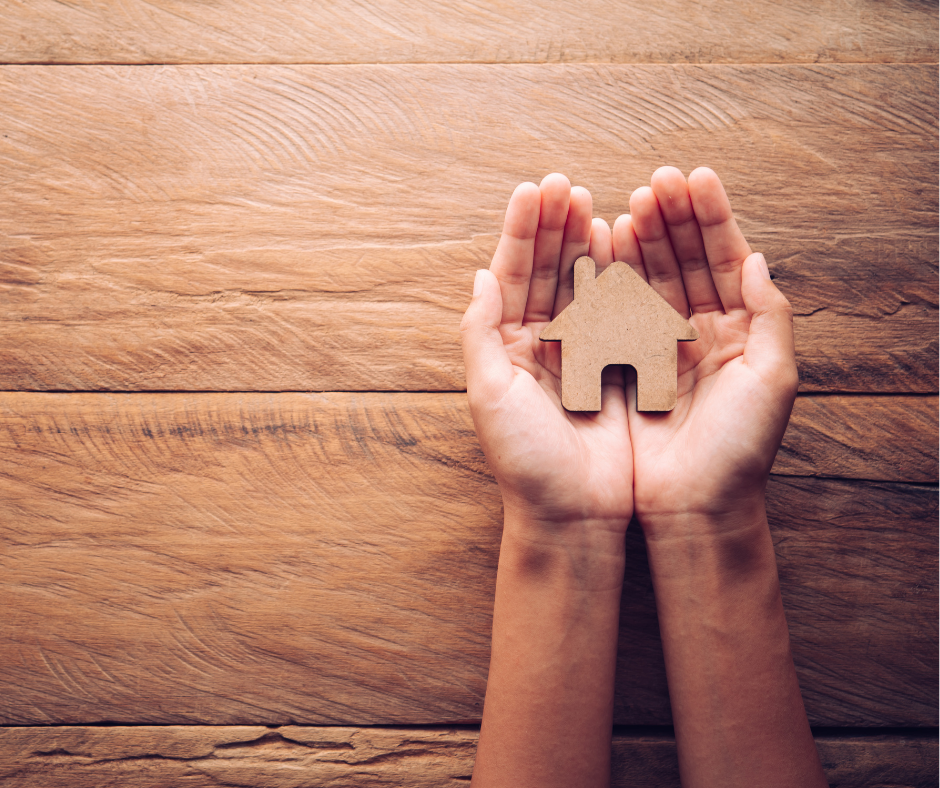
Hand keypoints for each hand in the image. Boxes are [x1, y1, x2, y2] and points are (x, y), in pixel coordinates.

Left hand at [460, 173, 632, 542]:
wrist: (574, 515)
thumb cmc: (524, 461)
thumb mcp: (488, 395)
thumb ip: (480, 332)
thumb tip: (479, 276)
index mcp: (504, 348)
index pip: (510, 276)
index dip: (522, 232)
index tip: (536, 188)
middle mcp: (539, 347)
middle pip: (544, 272)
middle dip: (554, 227)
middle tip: (566, 183)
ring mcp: (579, 355)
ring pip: (580, 286)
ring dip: (584, 243)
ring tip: (592, 201)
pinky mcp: (615, 370)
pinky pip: (616, 314)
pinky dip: (618, 279)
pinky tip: (622, 247)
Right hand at [607, 167, 797, 535]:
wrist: (691, 506)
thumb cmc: (739, 449)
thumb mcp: (773, 378)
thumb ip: (771, 314)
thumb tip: (758, 258)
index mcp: (739, 331)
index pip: (726, 259)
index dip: (711, 218)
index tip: (694, 178)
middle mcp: (699, 332)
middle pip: (686, 260)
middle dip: (672, 218)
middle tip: (656, 180)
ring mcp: (658, 347)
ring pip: (650, 279)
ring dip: (642, 239)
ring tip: (630, 202)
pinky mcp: (623, 366)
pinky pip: (616, 311)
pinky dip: (612, 278)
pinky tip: (604, 246)